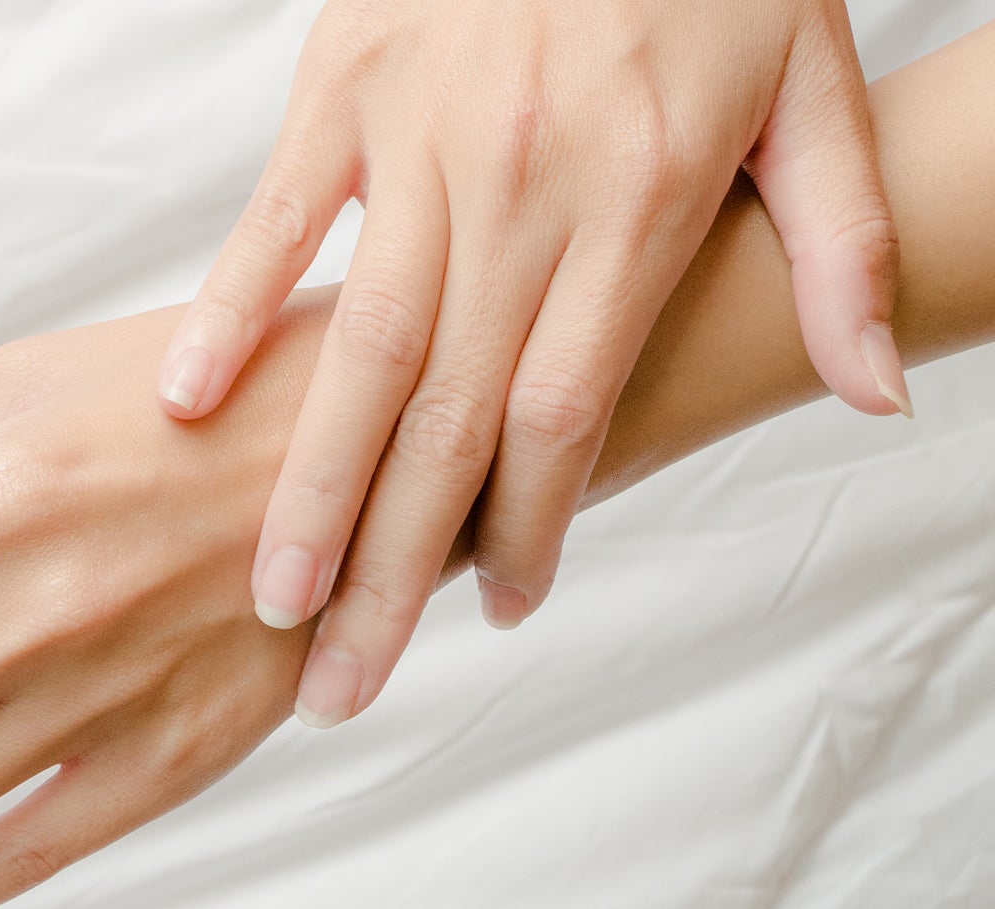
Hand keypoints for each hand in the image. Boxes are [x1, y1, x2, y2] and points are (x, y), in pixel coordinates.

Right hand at [154, 0, 910, 725]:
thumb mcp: (811, 84)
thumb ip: (838, 242)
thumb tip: (875, 393)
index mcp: (637, 198)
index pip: (567, 406)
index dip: (532, 523)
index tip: (497, 611)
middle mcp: (523, 184)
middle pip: (451, 414)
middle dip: (395, 560)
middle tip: (344, 676)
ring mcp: (420, 134)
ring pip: (359, 344)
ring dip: (309, 482)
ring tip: (271, 596)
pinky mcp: (344, 84)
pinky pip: (276, 216)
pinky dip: (231, 311)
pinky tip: (183, 404)